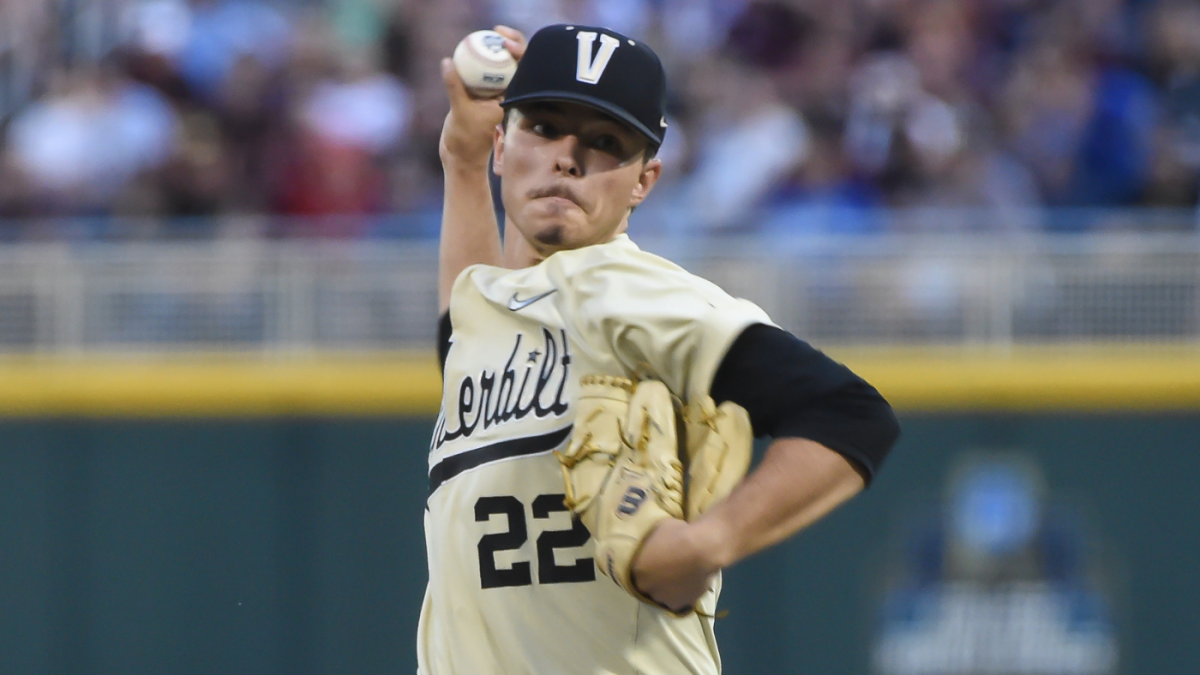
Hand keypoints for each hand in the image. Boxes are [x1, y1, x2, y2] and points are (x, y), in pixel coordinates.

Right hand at [439, 25, 526, 167]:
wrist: (460, 157)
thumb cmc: (465, 139)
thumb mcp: (459, 110)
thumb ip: (454, 86)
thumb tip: (447, 61)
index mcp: (507, 99)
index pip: (518, 71)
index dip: (516, 52)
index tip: (502, 42)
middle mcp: (502, 96)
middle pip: (507, 66)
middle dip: (502, 48)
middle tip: (491, 34)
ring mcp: (490, 97)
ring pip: (491, 70)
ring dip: (485, 56)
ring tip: (474, 42)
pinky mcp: (477, 98)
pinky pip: (475, 76)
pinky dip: (470, 67)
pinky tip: (459, 57)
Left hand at [630, 518, 725, 612]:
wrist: (703, 549)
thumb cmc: (679, 534)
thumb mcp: (657, 529)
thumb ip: (650, 543)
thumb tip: (651, 544)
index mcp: (637, 569)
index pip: (636, 572)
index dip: (647, 567)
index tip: (655, 561)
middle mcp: (645, 586)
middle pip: (647, 585)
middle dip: (655, 579)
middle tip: (668, 569)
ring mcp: (662, 598)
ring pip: (662, 595)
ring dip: (667, 589)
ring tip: (680, 577)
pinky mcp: (679, 605)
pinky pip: (677, 601)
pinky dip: (681, 595)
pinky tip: (688, 584)